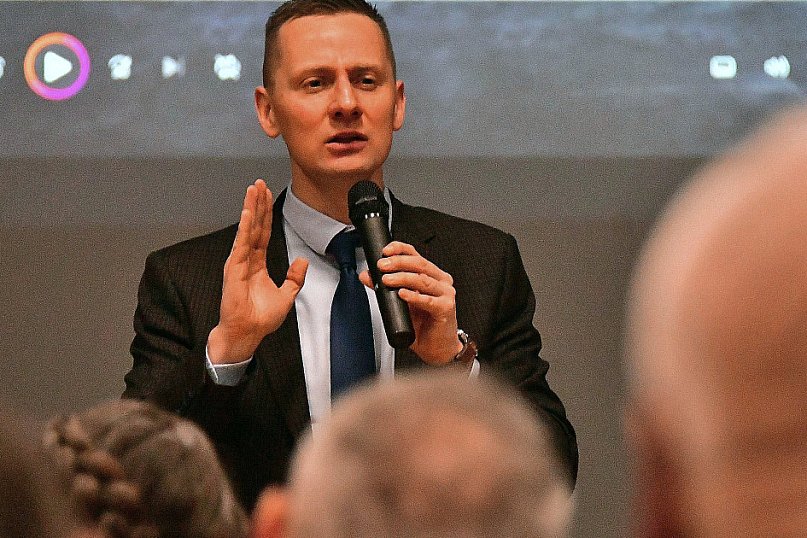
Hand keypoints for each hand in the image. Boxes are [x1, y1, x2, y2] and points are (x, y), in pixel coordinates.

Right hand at [208, 180, 307, 363]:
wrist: (247, 333)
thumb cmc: (260, 318)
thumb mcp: (286, 296)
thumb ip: (294, 278)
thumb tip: (302, 261)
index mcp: (257, 264)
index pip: (263, 232)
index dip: (266, 214)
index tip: (267, 195)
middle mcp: (247, 259)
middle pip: (254, 225)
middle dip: (258, 203)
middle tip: (260, 183)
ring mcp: (239, 262)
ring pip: (247, 229)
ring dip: (251, 208)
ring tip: (253, 189)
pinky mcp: (234, 269)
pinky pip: (241, 244)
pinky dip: (245, 227)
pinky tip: (249, 213)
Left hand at [359, 241, 461, 364]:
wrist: (437, 347)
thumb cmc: (423, 324)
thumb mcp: (399, 303)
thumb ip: (384, 288)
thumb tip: (367, 276)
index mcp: (431, 274)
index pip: (415, 255)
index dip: (400, 249)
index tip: (385, 251)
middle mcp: (441, 281)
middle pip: (419, 264)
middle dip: (398, 262)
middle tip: (381, 266)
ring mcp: (446, 293)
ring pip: (422, 279)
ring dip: (402, 277)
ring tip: (387, 280)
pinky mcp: (446, 308)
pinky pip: (428, 300)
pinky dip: (414, 296)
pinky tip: (402, 294)